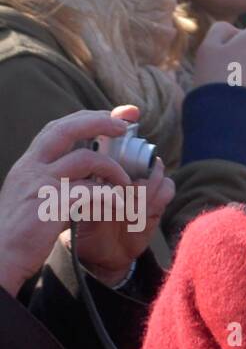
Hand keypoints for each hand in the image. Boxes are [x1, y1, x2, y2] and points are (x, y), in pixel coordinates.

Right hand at [0, 106, 159, 295]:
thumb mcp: (30, 198)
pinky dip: (109, 195)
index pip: (56, 129)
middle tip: (125, 125)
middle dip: (99, 122)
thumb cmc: (17, 233)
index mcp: (28, 165)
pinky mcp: (51, 206)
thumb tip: (80, 179)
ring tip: (126, 183)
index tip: (110, 115)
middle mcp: (32, 168)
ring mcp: (41, 185)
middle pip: (67, 130)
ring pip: (85, 159)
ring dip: (112, 167)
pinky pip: (90, 191)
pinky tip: (119, 204)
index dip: (85, 118)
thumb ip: (50, 183)